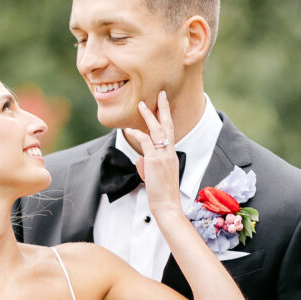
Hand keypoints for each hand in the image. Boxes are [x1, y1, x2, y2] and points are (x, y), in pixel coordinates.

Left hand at [124, 92, 180, 221]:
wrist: (167, 205)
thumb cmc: (162, 194)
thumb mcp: (155, 176)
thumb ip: (148, 165)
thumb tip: (139, 159)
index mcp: (171, 155)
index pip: (170, 132)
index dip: (166, 118)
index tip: (164, 106)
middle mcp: (169, 152)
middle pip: (167, 125)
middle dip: (163, 108)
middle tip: (160, 94)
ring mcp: (163, 155)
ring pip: (156, 130)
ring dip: (148, 116)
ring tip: (141, 104)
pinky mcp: (154, 161)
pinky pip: (145, 142)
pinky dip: (136, 134)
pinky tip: (128, 130)